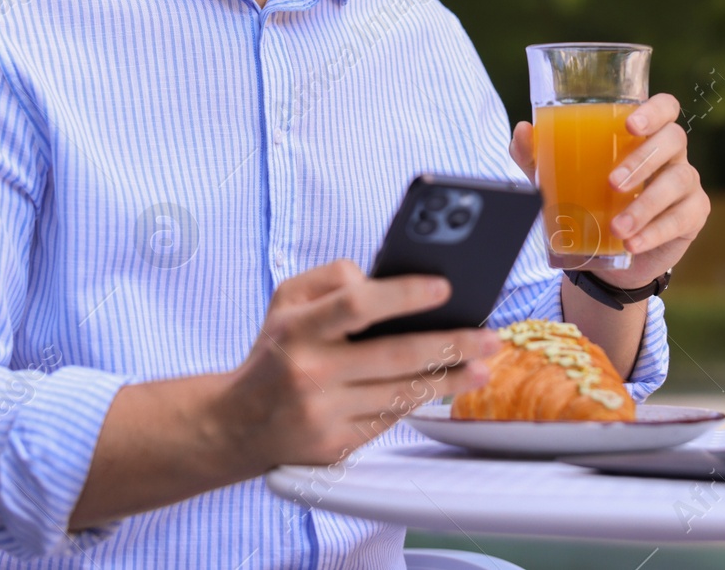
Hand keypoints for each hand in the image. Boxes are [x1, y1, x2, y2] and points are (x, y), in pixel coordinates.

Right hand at [210, 259, 500, 470]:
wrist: (236, 424)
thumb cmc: (274, 352)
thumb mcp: (286, 300)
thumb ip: (330, 277)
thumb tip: (381, 280)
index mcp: (298, 329)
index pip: (357, 304)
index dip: (404, 294)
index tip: (444, 287)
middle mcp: (310, 372)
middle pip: (395, 355)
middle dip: (451, 344)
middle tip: (488, 336)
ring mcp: (324, 414)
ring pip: (401, 393)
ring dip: (449, 379)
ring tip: (480, 366)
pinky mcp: (336, 446)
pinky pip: (390, 419)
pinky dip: (419, 401)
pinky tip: (442, 388)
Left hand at [510, 92, 709, 288]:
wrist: (606, 255)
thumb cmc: (586, 199)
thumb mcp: (556, 178)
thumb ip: (537, 155)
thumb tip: (523, 129)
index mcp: (643, 133)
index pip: (665, 107)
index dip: (654, 110)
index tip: (630, 125)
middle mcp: (670, 152)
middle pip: (672, 140)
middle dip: (642, 160)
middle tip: (612, 183)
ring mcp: (686, 182)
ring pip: (679, 180)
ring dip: (646, 205)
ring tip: (617, 227)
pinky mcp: (693, 214)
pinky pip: (682, 217)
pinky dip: (656, 231)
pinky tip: (632, 243)